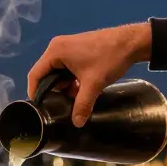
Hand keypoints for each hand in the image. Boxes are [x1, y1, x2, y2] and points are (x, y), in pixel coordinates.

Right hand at [27, 23, 152, 126]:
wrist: (131, 42)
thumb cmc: (109, 58)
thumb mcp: (94, 84)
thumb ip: (82, 104)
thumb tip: (77, 123)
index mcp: (55, 51)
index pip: (35, 75)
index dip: (35, 93)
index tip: (40, 108)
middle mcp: (57, 47)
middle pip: (45, 74)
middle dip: (53, 90)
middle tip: (60, 105)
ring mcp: (67, 47)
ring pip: (57, 72)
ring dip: (64, 86)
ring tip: (73, 98)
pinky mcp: (76, 49)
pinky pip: (66, 68)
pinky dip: (71, 79)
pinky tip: (81, 89)